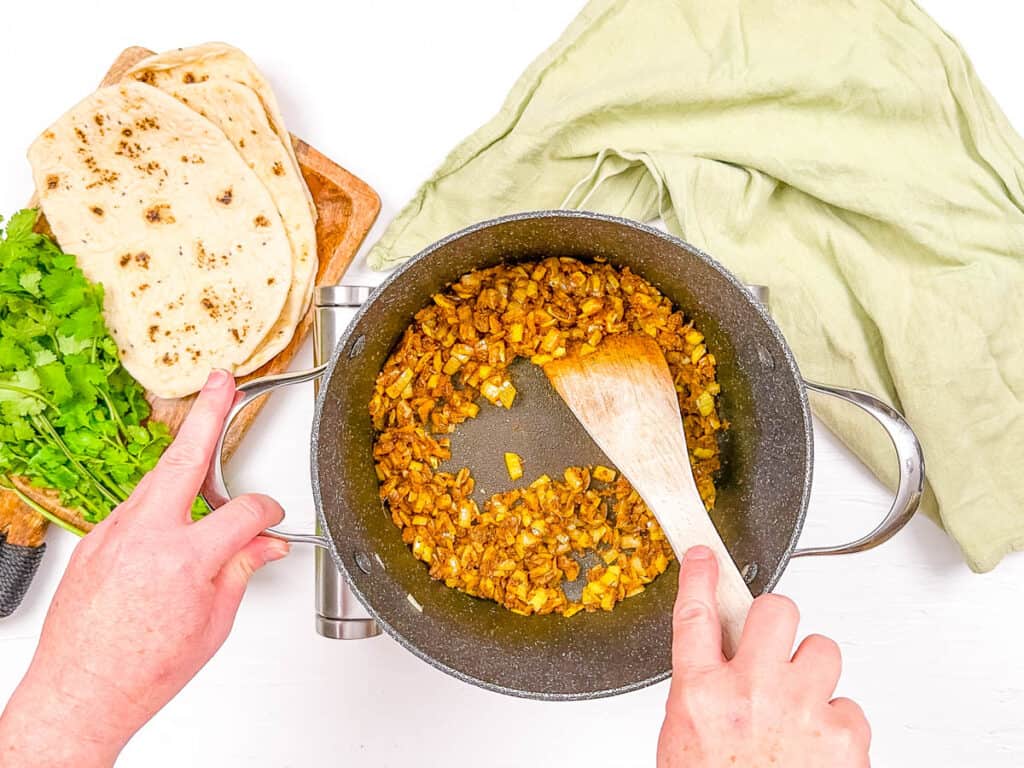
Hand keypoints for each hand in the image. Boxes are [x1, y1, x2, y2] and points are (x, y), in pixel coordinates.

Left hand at [0, 370, 289, 767]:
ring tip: (203, 437)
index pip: (245, 512)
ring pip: (156, 482)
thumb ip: (241, 570)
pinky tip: (171, 521)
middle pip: (185, 459)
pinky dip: (159, 506)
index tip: (272, 520)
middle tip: (221, 381)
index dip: (268, 512)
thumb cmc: (142, 670)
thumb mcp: (213, 622)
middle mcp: (145, 536)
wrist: (79, 692)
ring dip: (183, 463)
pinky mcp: (94, 541)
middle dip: (207, 414)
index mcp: (186, 558)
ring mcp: (113, 534)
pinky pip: (135, 510)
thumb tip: (265, 544)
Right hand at [657, 546, 870, 767]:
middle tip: (772, 649)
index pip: (696, 616)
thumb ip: (703, 694)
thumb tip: (720, 661)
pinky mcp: (844, 734)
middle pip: (774, 610)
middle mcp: (750, 692)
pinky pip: (849, 702)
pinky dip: (837, 721)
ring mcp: (801, 708)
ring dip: (812, 673)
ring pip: (822, 648)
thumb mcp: (686, 739)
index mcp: (700, 695)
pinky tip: (818, 747)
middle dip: (775, 624)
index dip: (702, 577)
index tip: (705, 556)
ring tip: (799, 710)